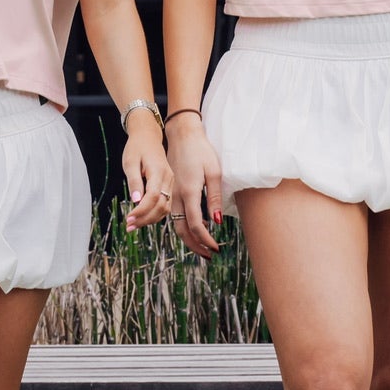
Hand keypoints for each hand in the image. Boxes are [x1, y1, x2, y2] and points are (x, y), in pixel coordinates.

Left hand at [122, 114, 173, 230]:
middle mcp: (168, 178)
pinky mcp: (169, 185)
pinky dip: (155, 213)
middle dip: (145, 219)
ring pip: (165, 208)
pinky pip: (165, 204)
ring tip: (134, 225)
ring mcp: (170, 182)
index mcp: (158, 171)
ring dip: (150, 219)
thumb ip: (134, 181)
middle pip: (161, 206)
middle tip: (129, 226)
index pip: (153, 197)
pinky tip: (143, 218)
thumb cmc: (137, 147)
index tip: (128, 219)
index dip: (141, 211)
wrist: (148, 136)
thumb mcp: (130, 161)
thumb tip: (136, 200)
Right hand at [167, 111, 224, 258]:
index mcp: (188, 192)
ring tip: (202, 247)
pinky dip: (183, 227)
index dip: (205, 240)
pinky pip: (174, 215)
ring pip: (176, 224)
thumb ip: (214, 197)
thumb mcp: (214, 171)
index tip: (216, 248)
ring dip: (188, 239)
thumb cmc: (201, 150)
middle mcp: (176, 196)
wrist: (181, 134)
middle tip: (208, 255)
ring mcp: (171, 193)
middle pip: (182, 230)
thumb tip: (217, 220)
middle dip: (195, 246)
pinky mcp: (171, 190)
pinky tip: (194, 229)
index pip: (195, 225)